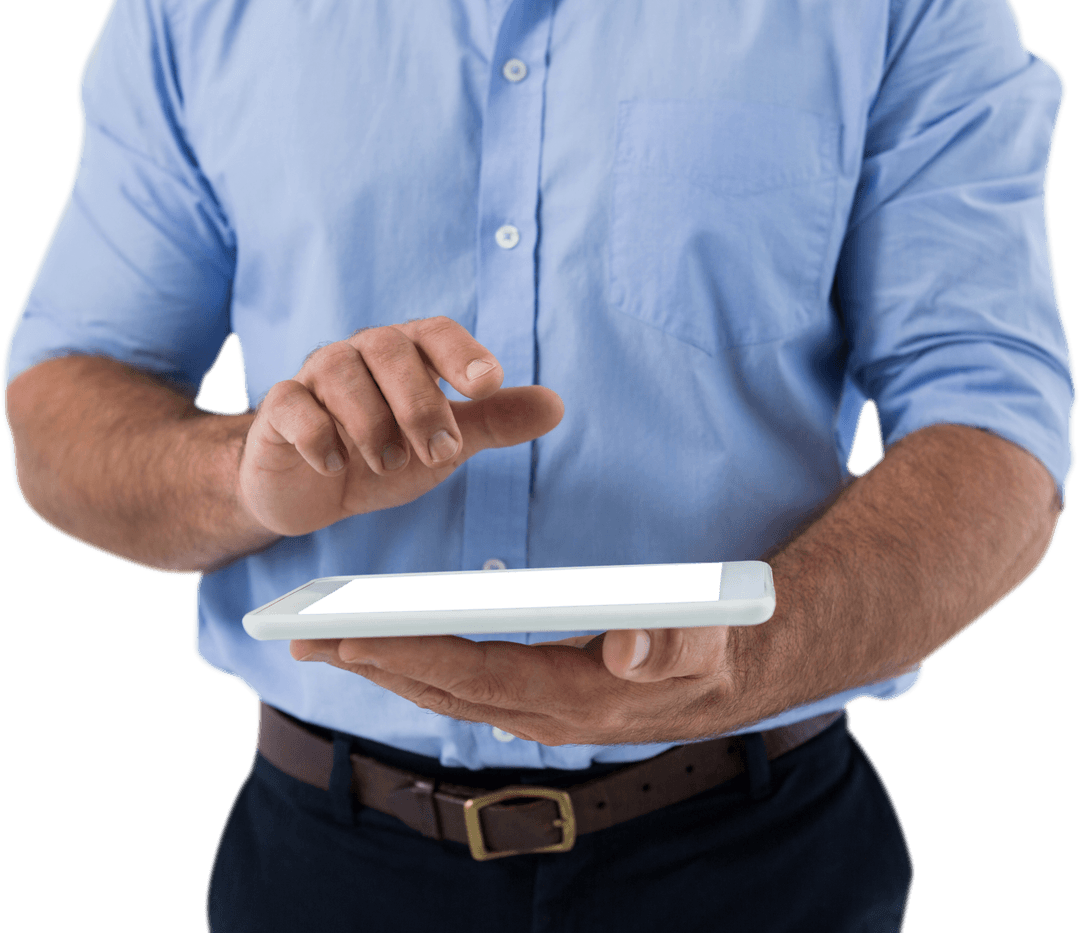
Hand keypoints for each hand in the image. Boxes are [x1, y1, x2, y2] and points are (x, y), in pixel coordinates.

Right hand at [239, 316, 563, 535]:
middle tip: (441, 453)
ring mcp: (315, 379)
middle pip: (390, 350)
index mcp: (407, 354)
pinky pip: (292, 406)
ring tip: (390, 463)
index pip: (435, 332)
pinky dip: (316, 434)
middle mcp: (360, 356)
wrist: (313, 491)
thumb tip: (556, 406)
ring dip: (370, 421)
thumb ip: (494, 422)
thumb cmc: (386, 453)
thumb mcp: (447, 443)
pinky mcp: (279, 411)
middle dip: (419, 401)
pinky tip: (334, 464)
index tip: (486, 384)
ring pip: (338, 372)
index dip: (462, 352)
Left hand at [290, 626, 753, 746]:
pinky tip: (386, 651)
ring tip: (323, 641)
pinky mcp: (535, 700)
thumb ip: (671, 642)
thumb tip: (626, 646)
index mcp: (577, 696)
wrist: (725, 678)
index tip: (355, 635)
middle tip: (301, 637)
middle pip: (444, 689)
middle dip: (373, 662)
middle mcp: (546, 714)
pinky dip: (416, 669)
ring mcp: (538, 712)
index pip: (480, 676)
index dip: (416, 655)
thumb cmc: (709, 647)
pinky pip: (461, 687)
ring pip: (445, 692)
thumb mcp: (705, 637)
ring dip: (382, 667)